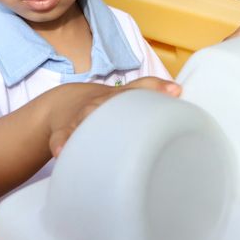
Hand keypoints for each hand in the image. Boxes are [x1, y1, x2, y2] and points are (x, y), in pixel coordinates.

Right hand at [48, 77, 180, 157]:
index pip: (139, 87)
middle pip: (109, 103)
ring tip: (94, 138)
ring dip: (87, 128)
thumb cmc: (103, 104)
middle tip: (137, 121)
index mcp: (116, 95)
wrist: (61, 104)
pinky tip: (62, 152)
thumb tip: (179, 91)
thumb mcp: (123, 96)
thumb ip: (149, 94)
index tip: (175, 91)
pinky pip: (61, 138)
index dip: (156, 87)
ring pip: (82, 120)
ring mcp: (79, 118)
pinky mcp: (63, 132)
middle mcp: (98, 103)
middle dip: (120, 107)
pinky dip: (61, 144)